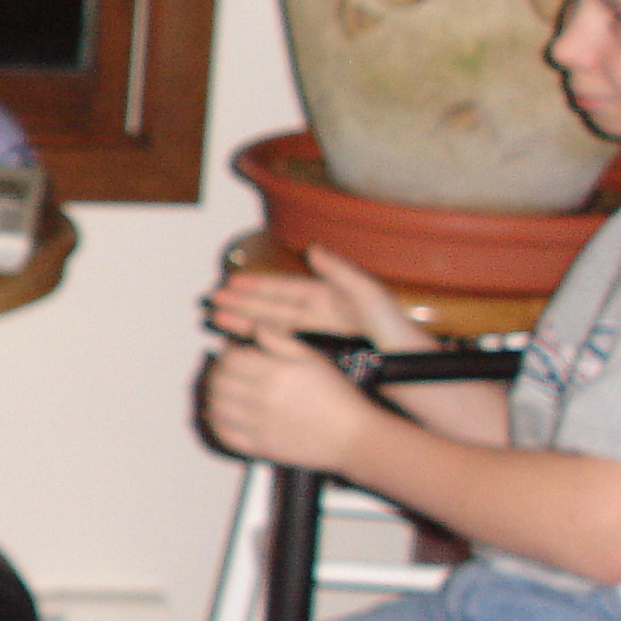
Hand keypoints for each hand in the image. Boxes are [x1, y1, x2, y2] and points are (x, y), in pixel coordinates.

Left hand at [201, 326, 379, 472]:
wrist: (353, 436)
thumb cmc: (337, 395)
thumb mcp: (313, 358)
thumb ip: (280, 340)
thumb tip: (255, 326)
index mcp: (274, 373)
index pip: (230, 359)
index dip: (226, 353)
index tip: (232, 351)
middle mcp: (262, 399)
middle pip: (219, 382)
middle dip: (217, 372)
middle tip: (224, 370)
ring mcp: (258, 425)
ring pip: (216, 407)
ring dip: (212, 396)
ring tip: (221, 389)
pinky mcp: (260, 447)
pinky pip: (225, 435)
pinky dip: (215, 423)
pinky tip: (220, 414)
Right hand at [207, 243, 419, 352]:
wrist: (407, 371)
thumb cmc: (394, 332)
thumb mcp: (370, 295)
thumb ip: (340, 272)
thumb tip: (314, 250)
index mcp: (328, 298)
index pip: (284, 289)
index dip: (257, 284)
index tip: (232, 281)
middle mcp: (317, 317)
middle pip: (271, 307)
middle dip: (241, 302)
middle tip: (213, 300)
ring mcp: (315, 338)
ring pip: (271, 328)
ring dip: (244, 322)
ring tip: (217, 320)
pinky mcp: (315, 358)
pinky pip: (280, 348)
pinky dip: (259, 344)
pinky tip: (241, 343)